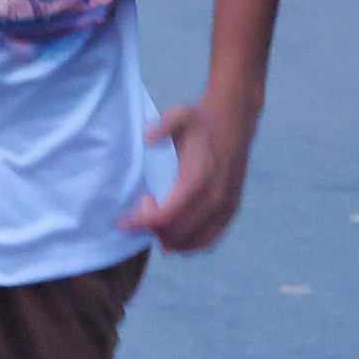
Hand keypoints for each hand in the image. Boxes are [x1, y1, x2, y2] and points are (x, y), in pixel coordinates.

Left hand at [118, 89, 261, 251]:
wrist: (234, 120)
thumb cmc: (200, 121)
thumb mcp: (180, 115)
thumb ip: (163, 126)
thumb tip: (147, 140)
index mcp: (199, 178)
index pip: (166, 217)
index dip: (142, 223)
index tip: (125, 219)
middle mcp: (216, 197)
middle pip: (176, 234)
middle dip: (151, 229)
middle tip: (142, 209)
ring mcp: (226, 206)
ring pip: (192, 242)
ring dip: (168, 239)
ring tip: (155, 219)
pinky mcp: (231, 210)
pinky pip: (209, 240)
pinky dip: (188, 244)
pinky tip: (172, 235)